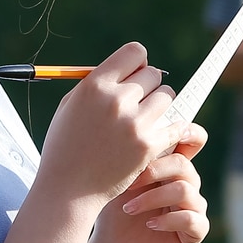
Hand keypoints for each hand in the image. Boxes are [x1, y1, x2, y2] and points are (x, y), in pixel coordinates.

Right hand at [37, 42, 181, 204]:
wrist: (68, 190)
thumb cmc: (66, 146)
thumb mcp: (70, 106)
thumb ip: (98, 83)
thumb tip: (129, 67)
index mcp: (94, 86)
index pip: (135, 52)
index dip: (137, 63)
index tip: (134, 76)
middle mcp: (115, 100)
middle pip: (153, 74)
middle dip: (148, 86)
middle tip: (138, 104)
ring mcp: (134, 123)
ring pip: (167, 97)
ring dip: (159, 106)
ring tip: (145, 120)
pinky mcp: (148, 146)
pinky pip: (176, 125)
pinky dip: (171, 129)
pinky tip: (160, 134)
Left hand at [90, 130, 210, 242]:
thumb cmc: (112, 211)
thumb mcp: (118, 178)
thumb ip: (131, 154)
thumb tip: (127, 124)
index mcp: (173, 166)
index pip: (193, 141)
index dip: (187, 132)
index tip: (162, 133)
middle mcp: (188, 184)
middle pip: (183, 165)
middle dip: (153, 172)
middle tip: (127, 183)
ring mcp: (194, 208)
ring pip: (185, 190)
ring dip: (153, 198)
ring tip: (128, 208)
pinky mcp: (195, 232)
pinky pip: (192, 219)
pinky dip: (168, 220)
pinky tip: (150, 225)